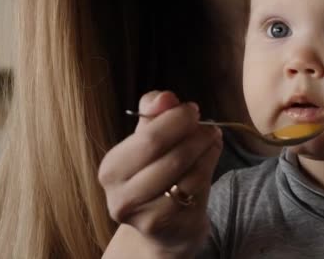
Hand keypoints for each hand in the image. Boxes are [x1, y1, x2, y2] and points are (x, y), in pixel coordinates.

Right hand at [98, 91, 222, 256]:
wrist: (167, 226)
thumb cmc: (156, 173)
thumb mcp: (148, 141)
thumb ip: (154, 113)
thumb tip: (165, 97)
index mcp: (112, 168)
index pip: (148, 138)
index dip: (175, 119)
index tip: (192, 109)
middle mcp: (121, 195)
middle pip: (167, 155)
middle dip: (193, 133)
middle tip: (208, 124)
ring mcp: (145, 214)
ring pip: (186, 170)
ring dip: (205, 148)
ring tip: (211, 138)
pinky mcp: (170, 224)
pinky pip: (197, 186)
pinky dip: (208, 166)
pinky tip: (209, 158)